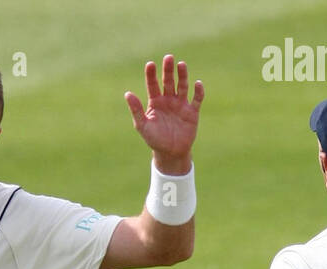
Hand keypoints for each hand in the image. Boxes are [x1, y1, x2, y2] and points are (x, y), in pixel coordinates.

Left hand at [124, 54, 202, 173]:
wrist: (170, 154)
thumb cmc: (154, 140)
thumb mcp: (143, 126)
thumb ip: (136, 110)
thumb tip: (127, 94)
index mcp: (155, 102)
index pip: (152, 84)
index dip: (151, 74)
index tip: (150, 64)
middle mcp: (168, 100)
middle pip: (168, 81)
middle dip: (168, 70)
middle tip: (168, 57)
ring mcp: (181, 104)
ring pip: (182, 86)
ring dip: (182, 75)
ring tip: (181, 65)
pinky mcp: (192, 112)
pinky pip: (197, 99)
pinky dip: (198, 91)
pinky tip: (197, 83)